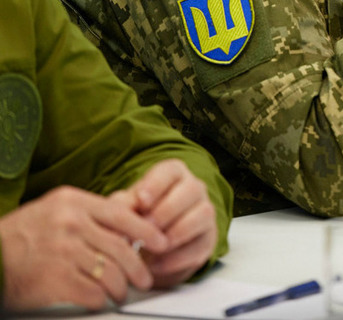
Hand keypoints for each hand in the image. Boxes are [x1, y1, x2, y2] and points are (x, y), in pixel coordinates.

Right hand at [0, 185, 167, 310]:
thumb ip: (90, 212)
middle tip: (144, 278)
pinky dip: (100, 299)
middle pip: (121, 248)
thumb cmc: (20, 237)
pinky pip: (92, 292)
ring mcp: (63, 251)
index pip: (122, 215)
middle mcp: (70, 223)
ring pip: (110, 272)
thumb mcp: (54, 210)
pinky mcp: (55, 279)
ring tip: (120, 293)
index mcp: (73, 202)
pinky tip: (99, 300)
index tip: (161, 242)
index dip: (146, 231)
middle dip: (138, 268)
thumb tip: (130, 217)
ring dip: (120, 288)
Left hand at [112, 159, 218, 287]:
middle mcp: (194, 188)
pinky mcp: (208, 239)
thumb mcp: (126, 209)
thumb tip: (118, 209)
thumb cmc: (138, 219)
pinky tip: (156, 265)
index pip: (170, 171)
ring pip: (203, 214)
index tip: (141, 201)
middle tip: (147, 227)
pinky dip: (178, 257)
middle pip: (191, 190)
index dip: (156, 184)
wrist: (150, 248)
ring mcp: (205, 213)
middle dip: (167, 210)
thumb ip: (122, 205)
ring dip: (178, 231)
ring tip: (154, 247)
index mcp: (173, 174)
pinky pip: (201, 245)